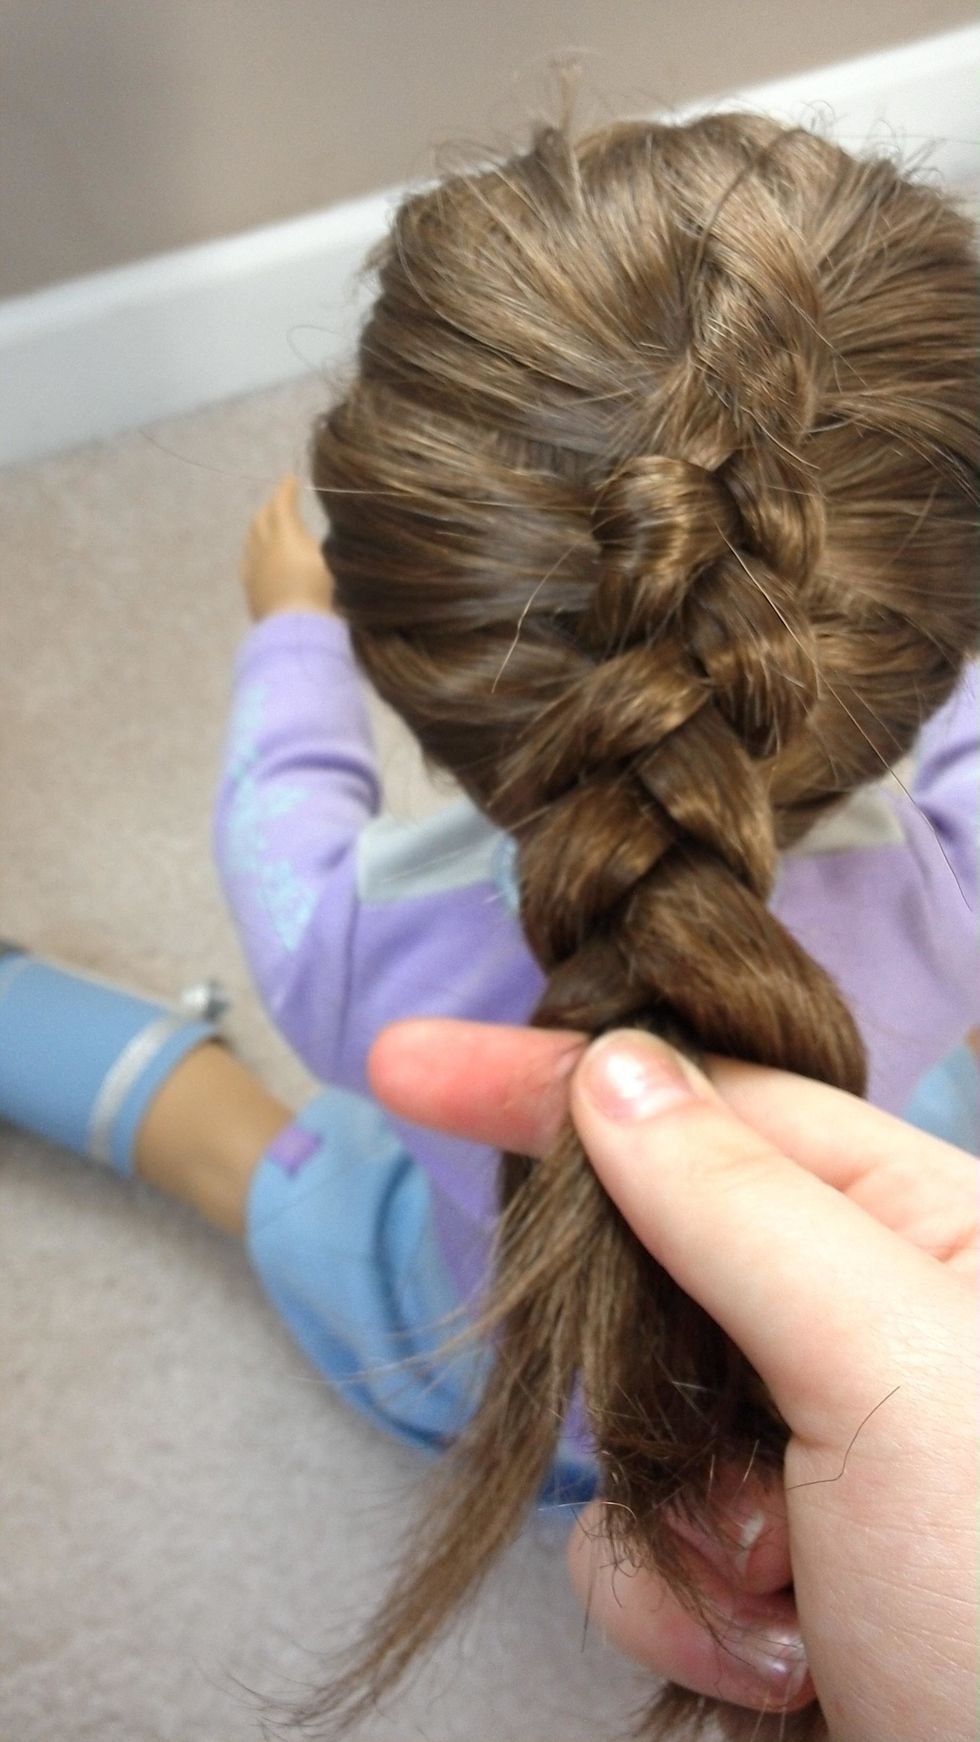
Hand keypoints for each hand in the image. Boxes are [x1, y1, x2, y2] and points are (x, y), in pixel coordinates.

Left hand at [241, 475, 333, 620]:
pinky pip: (248, 559)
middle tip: (282, 503)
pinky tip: (258, 555)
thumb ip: (327, 544)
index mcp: (285, 532)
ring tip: (270, 526)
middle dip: (272, 506)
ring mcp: (253, 566)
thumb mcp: (332, 561)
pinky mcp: (249, 586)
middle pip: (262, 517)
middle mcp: (264, 544)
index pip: (282, 502)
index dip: (286, 489)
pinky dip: (255, 549)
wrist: (296, 629)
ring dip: (261, 526)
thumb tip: (323, 536)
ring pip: (252, 538)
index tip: (291, 480)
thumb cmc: (321, 592)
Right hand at [369, 1019, 977, 1739]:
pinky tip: (771, 1665)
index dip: (560, 1082)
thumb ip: (736, 1203)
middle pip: (655, 1262)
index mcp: (931, 1231)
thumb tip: (611, 1070)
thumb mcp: (887, 1366)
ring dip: (675, 1510)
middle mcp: (866, 1323)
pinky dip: (677, 1605)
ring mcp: (807, 1450)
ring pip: (626, 1409)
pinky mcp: (761, 1563)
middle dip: (624, 1359)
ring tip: (778, 1587)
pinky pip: (637, 1536)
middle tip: (669, 1426)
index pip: (716, 1105)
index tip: (409, 1066)